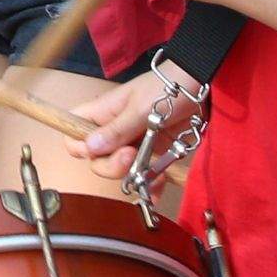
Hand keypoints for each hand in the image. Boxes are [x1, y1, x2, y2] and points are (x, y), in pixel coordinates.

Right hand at [71, 70, 200, 196]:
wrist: (203, 84)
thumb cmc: (167, 87)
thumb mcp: (141, 108)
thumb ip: (117, 130)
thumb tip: (88, 149)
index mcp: (103, 114)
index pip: (74, 133)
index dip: (80, 146)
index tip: (100, 149)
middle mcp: (114, 131)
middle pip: (96, 159)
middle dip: (110, 165)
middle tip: (131, 157)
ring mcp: (135, 143)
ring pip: (121, 170)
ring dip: (133, 178)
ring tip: (151, 175)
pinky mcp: (155, 153)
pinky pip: (146, 174)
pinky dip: (150, 186)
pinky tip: (156, 192)